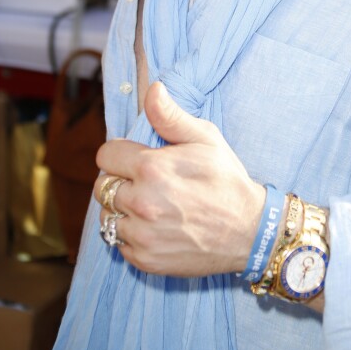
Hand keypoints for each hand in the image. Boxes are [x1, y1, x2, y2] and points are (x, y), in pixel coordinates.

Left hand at [94, 82, 265, 276]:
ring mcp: (142, 235)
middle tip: (144, 182)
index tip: (136, 159)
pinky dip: (132, 235)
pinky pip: (119, 243)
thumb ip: (170, 115)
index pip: (105, 156)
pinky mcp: (145, 260)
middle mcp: (141, 203)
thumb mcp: (205, 138)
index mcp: (151, 168)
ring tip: (150, 205)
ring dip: (122, 209)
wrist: (249, 231)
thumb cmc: (226, 180)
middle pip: (101, 187)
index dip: (120, 154)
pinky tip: (155, 227)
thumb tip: (153, 90)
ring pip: (107, 216)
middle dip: (119, 180)